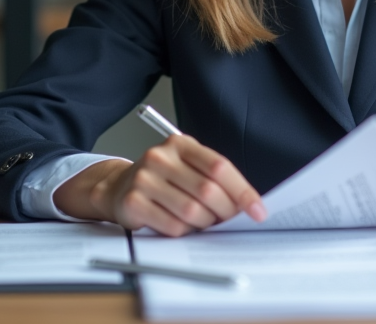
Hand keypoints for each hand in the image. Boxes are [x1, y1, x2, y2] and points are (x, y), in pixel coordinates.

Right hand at [53, 135, 266, 235]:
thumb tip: (247, 204)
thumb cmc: (162, 179)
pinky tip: (181, 225)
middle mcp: (160, 157)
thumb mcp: (187, 167)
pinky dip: (184, 231)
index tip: (258, 210)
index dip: (243, 191)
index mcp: (180, 144)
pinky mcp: (133, 201)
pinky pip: (172, 225)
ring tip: (203, 222)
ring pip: (191, 211)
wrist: (117, 187)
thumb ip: (213, 179)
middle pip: (207, 190)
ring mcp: (144, 178)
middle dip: (225, 212)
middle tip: (228, 220)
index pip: (219, 167)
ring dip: (204, 224)